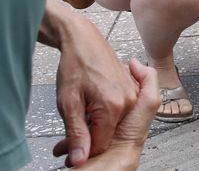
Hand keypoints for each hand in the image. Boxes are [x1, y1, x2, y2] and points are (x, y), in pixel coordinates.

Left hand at [43, 5, 138, 164]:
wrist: (83, 40)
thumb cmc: (74, 65)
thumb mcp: (68, 103)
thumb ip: (76, 133)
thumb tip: (79, 159)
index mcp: (113, 107)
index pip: (101, 145)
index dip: (82, 149)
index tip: (68, 148)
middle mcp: (128, 101)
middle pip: (108, 135)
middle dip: (88, 137)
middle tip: (67, 133)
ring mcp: (132, 94)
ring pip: (113, 124)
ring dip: (96, 124)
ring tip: (79, 112)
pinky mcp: (131, 88)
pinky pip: (119, 111)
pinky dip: (104, 113)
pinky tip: (91, 102)